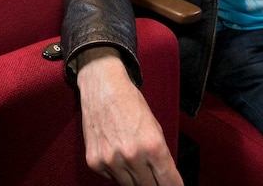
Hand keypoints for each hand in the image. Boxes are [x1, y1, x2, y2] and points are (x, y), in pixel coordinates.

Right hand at [76, 46, 183, 185]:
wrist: (102, 87)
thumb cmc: (131, 103)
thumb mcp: (155, 127)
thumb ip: (160, 155)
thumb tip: (163, 179)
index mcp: (153, 145)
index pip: (168, 181)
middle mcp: (132, 156)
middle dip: (154, 184)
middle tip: (155, 178)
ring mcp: (111, 160)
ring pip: (129, 185)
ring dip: (135, 178)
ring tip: (134, 161)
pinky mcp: (94, 161)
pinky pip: (111, 177)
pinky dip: (116, 171)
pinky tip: (117, 153)